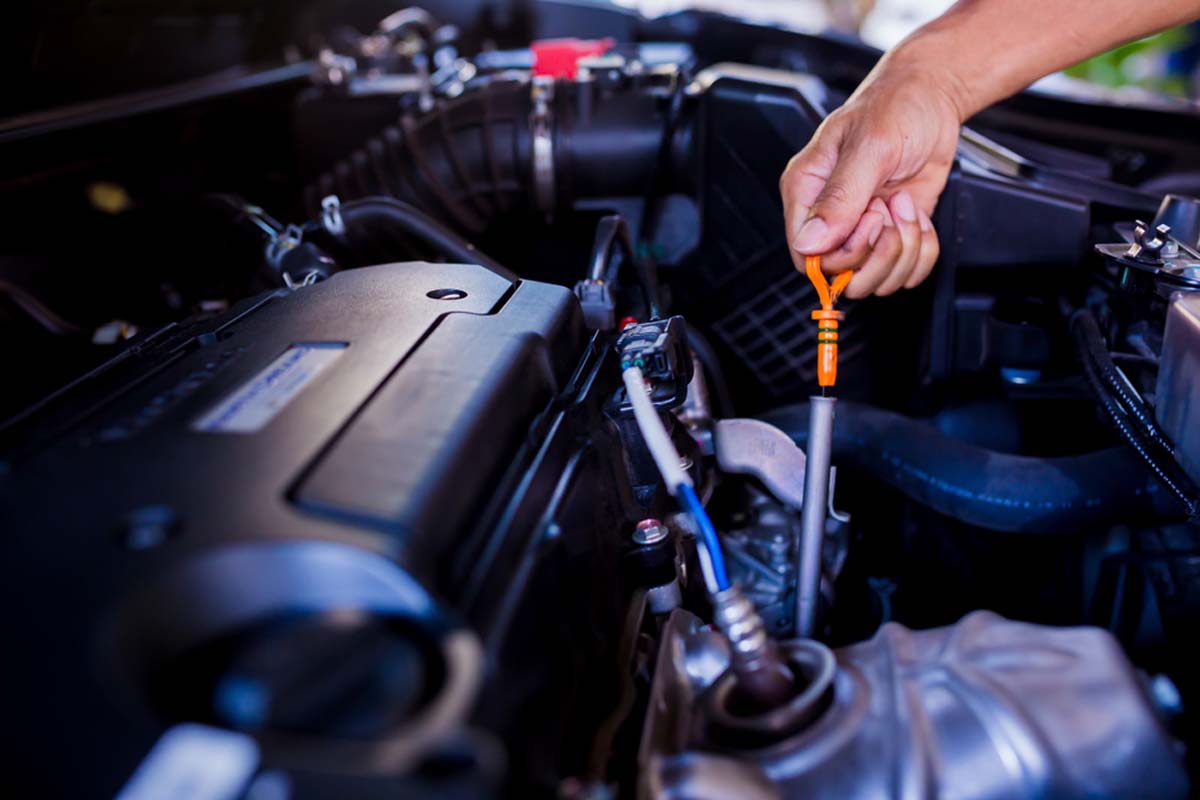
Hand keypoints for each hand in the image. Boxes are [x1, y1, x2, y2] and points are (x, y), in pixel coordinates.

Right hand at [780, 57, 963, 297]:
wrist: (932, 97)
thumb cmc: (895, 107)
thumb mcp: (869, 147)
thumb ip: (840, 197)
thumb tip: (810, 242)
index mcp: (806, 193)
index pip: (808, 257)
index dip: (843, 254)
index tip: (870, 220)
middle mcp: (830, 217)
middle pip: (843, 276)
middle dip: (879, 252)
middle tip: (890, 211)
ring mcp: (862, 229)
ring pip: (875, 280)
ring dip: (904, 251)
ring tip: (905, 207)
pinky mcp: (892, 234)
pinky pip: (905, 272)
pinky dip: (922, 251)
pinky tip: (918, 216)